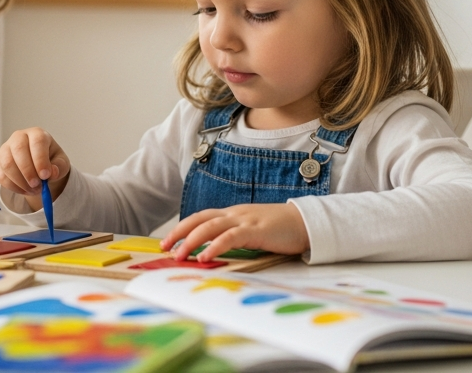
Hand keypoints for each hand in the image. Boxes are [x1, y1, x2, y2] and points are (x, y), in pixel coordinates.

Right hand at [0, 128, 70, 207]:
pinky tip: (24, 190)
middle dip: (28, 171)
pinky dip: (13, 187)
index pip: (37, 142)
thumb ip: (59, 167)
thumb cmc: (50, 161)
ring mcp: (5, 149)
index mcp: (37, 134)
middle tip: (37, 186)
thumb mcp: (60, 163)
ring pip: (7, 164)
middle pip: (19, 150)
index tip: (46, 176)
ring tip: (33, 190)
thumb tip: (52, 173)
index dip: (40, 159)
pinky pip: (1, 175)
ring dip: (20, 181)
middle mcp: (19, 137)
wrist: (38, 166)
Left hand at [159, 203, 309, 261]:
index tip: (168, 241)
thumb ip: (236, 237)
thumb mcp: (253, 231)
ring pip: (210, 227)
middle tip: (164, 248)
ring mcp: (245, 220)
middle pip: (199, 219)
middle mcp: (235, 214)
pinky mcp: (256, 231)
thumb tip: (217, 251)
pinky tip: (204, 257)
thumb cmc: (281, 229)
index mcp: (233, 214)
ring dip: (191, 241)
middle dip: (179, 233)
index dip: (183, 228)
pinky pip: (230, 237)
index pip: (201, 217)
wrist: (307, 223)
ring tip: (178, 255)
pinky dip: (214, 247)